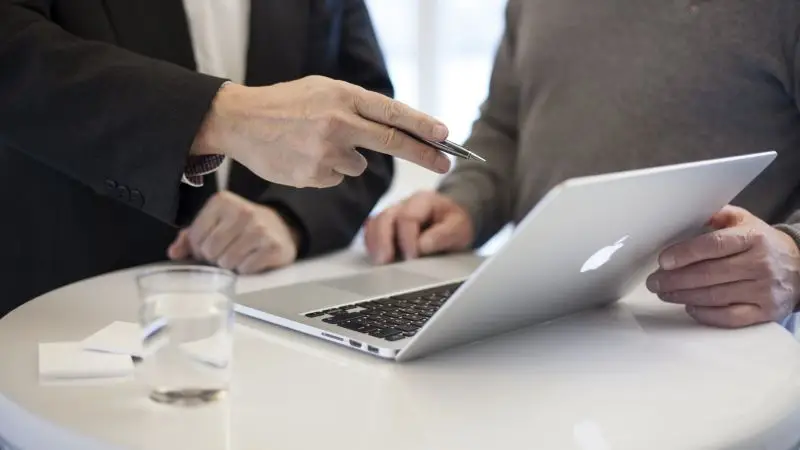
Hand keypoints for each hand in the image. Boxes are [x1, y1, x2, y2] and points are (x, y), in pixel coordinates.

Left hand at [167, 192, 298, 273]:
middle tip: (226, 253)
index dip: (199, 248)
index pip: (195, 237)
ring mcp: (260, 228)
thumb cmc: (240, 228)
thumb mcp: (215, 224)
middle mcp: (242, 211)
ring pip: (227, 261)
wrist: (281, 229)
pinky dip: (246, 270)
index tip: (211, 246)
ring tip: (239, 256)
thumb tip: (174, 253)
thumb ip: (190, 237)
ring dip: (230, 265)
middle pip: (210, 250)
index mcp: (222, 201)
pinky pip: (246, 269)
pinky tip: (252, 260)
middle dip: (215, 258)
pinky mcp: (273, 246)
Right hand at [191, 76, 451, 187]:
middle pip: (392, 142)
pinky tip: (303, 155)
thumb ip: (356, 106)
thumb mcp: (323, 90)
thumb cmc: (285, 104)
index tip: (445, 136)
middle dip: (424, 154)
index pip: (392, 113)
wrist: (240, 121)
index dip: (422, 126)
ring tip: (314, 143)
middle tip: (446, 163)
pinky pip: (337, 177)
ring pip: (359, 165)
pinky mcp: (314, 175)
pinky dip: (326, 170)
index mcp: (342, 96)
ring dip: (347, 158)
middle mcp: (338, 123)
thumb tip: (393, 128)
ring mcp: (326, 152)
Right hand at [364, 191, 473, 263]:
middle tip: (385, 261)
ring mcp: (392, 214)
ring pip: (374, 223)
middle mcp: (404, 204)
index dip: (407, 239)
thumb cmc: (455, 224)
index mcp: (423, 201)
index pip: (407, 217)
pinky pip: (371, 231)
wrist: (453, 221)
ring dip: (375, 243)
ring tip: (379, 262)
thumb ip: (443, 235)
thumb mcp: (459, 228)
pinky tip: (376, 257)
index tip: (412, 258)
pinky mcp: (386, 226)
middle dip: (383, 240)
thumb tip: (422, 245)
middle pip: (385, 217)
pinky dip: (371, 244)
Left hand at [646, 205, 799, 327]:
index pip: (712, 246)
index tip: (662, 261)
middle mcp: (759, 264)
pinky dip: (706, 314)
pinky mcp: (765, 311)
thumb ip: (716, 216)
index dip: (684, 254)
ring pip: (715, 296)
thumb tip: (685, 214)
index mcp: (752, 238)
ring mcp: (763, 290)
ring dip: (683, 296)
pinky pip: (730, 317)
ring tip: (664, 292)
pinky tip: (689, 307)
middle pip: (708, 274)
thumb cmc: (763, 243)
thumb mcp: (744, 221)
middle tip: (654, 281)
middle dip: (674, 279)